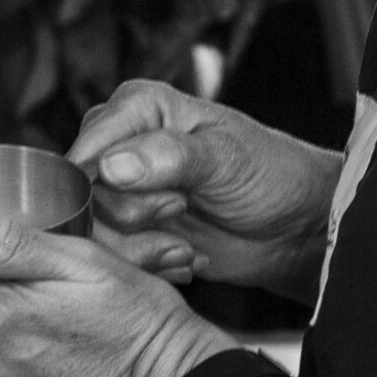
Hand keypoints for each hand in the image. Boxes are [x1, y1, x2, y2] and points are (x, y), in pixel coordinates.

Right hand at [68, 81, 345, 297]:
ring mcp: (121, 192)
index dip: (114, 187)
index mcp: (137, 108)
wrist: (292, 228)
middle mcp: (120, 145)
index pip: (86, 150)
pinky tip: (182, 258)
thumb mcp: (227, 159)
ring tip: (185, 248)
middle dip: (133, 221)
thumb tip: (112, 165)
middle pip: (84, 197)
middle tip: (182, 213)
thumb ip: (169, 156)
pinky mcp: (129, 232)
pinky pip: (110, 258)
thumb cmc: (270, 175)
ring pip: (92, 234)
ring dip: (142, 251)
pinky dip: (147, 267)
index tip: (169, 202)